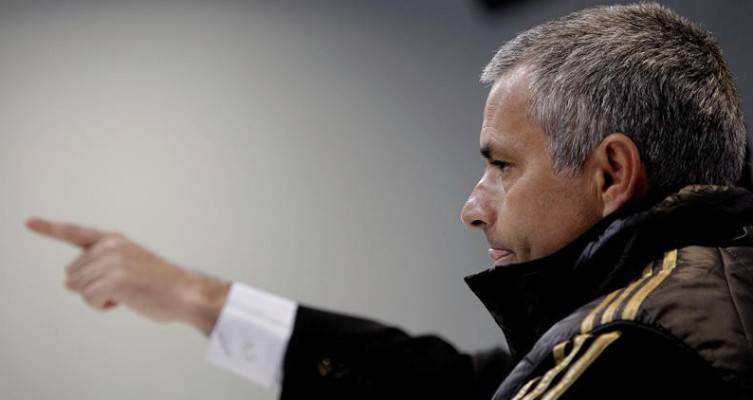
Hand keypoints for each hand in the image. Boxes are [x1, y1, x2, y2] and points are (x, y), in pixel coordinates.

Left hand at [25, 217, 229, 334]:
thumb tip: (66, 282)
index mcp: (114, 239)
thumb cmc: (159, 284)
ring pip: (79, 287)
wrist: (186, 292)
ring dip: (98, 297)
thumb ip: (97, 266)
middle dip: (90, 285)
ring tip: (127, 293)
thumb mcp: (129, 264)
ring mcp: (112, 261)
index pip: (76, 232)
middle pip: (72, 273)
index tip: (29, 222)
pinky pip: (89, 298)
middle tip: (122, 287)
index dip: (49, 228)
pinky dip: (103, 306)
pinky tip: (124, 301)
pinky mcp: (114, 279)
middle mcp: (111, 246)